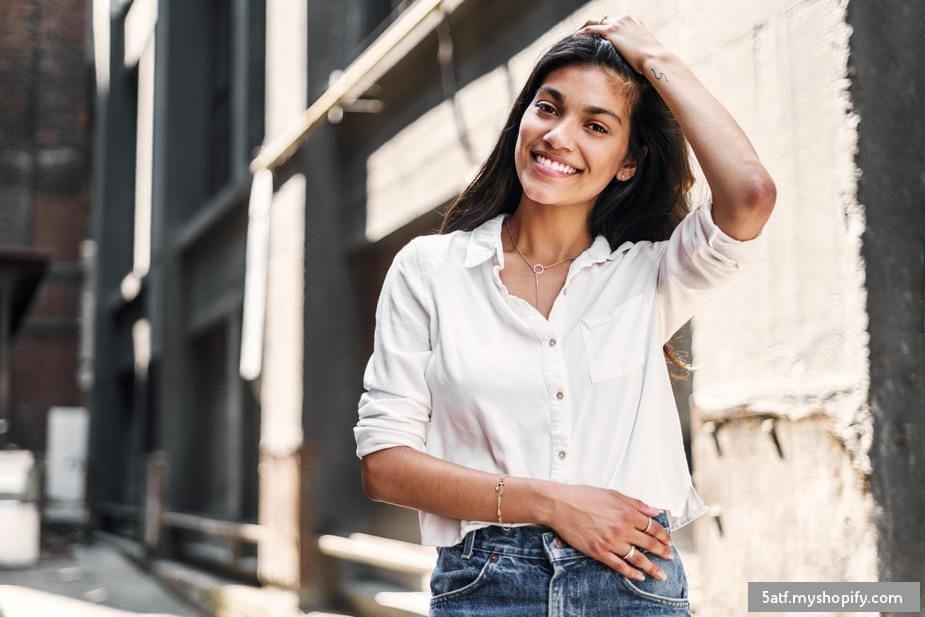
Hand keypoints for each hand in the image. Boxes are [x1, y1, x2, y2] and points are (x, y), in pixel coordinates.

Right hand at [548, 483, 673, 580]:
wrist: (560, 505)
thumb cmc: (583, 496)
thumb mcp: (613, 494)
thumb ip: (636, 503)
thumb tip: (655, 510)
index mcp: (627, 513)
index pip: (652, 527)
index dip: (663, 535)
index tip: (668, 540)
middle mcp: (622, 529)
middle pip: (649, 544)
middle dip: (662, 552)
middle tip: (669, 557)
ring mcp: (610, 542)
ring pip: (637, 558)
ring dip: (652, 567)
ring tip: (661, 574)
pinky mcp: (599, 552)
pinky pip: (619, 566)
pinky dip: (631, 573)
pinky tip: (639, 576)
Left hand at [576, 15, 667, 77]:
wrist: (655, 59)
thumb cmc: (652, 61)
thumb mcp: (644, 52)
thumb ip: (635, 52)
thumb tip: (633, 64)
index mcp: (634, 22)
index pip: (613, 22)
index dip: (603, 29)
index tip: (596, 38)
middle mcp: (625, 19)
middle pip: (603, 20)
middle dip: (592, 28)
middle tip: (583, 38)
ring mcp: (618, 23)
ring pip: (594, 21)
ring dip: (584, 29)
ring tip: (576, 38)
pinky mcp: (612, 31)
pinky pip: (592, 28)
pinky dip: (583, 32)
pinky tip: (575, 38)